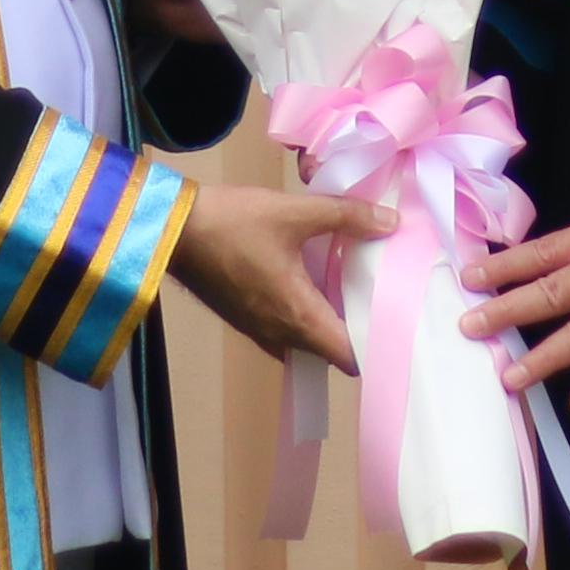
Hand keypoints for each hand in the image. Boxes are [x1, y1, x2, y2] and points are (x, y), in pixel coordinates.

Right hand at [168, 177, 381, 372]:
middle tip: (379, 294)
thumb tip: (390, 222)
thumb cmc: (235, 223)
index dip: (376, 345)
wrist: (173, 229)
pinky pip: (285, 331)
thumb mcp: (294, 212)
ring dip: (327, 322)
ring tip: (349, 285)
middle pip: (330, 351)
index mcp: (299, 317)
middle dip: (355, 329)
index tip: (396, 319)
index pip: (349, 357)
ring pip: (307, 341)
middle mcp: (281, 336)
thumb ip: (346, 216)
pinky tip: (311, 280)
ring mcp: (259, 331)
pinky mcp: (244, 319)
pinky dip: (304, 315)